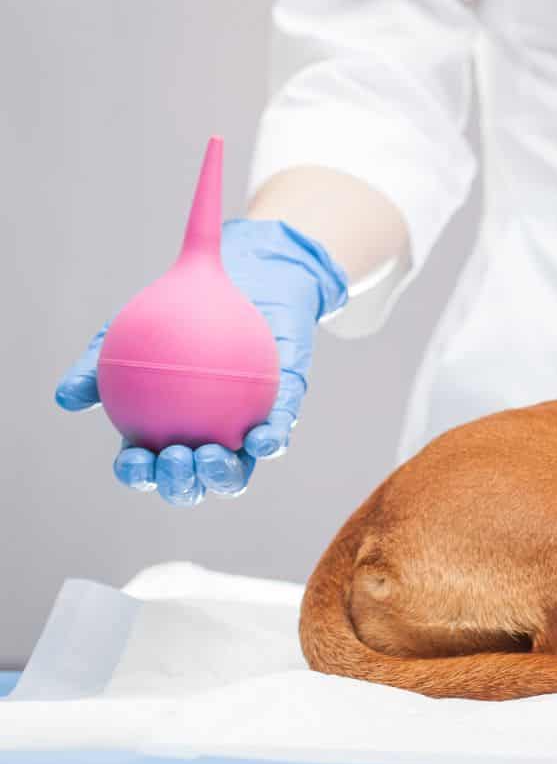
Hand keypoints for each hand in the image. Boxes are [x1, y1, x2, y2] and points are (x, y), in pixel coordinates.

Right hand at [55, 220, 347, 505]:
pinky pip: (278, 432)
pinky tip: (264, 437)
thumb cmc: (183, 305)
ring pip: (236, 472)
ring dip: (223, 476)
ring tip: (209, 455)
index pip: (148, 465)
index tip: (133, 461)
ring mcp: (245, 429)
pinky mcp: (283, 411)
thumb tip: (65, 397)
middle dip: (180, 487)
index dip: (140, 476)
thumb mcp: (134, 325)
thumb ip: (98, 359)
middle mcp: (205, 437)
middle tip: (172, 459)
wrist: (248, 276)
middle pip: (191, 482)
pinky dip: (272, 441)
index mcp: (165, 428)